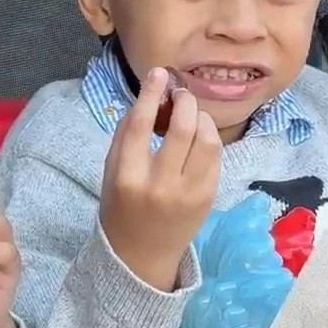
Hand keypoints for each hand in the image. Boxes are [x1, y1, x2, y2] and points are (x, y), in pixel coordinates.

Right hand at [100, 67, 220, 289]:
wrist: (142, 254)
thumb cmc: (121, 207)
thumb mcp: (111, 172)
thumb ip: (126, 135)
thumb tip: (150, 96)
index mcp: (128, 176)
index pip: (141, 124)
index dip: (151, 92)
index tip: (159, 73)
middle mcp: (160, 184)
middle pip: (182, 126)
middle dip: (184, 101)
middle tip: (180, 93)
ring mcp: (189, 192)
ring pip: (207, 139)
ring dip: (201, 118)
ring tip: (191, 115)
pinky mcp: (208, 196)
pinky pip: (215, 156)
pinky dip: (208, 138)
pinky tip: (198, 137)